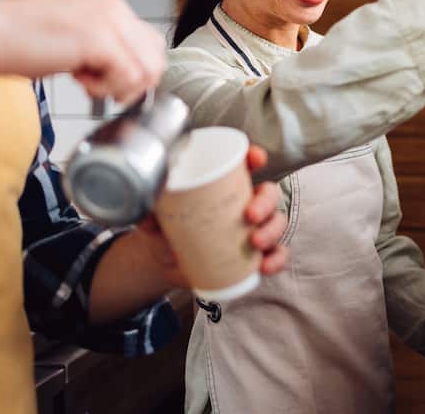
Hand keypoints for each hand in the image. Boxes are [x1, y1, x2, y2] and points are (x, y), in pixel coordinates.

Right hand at [0, 0, 163, 103]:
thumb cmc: (14, 38)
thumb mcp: (69, 40)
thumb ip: (99, 51)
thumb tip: (117, 75)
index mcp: (110, 8)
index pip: (150, 47)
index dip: (133, 74)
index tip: (106, 83)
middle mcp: (114, 10)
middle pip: (156, 59)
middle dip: (132, 83)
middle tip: (98, 86)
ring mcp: (108, 23)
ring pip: (148, 70)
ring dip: (119, 87)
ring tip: (86, 82)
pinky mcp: (97, 40)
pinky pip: (128, 77)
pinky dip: (106, 89)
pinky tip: (79, 81)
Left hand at [135, 144, 288, 287]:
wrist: (163, 263)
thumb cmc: (165, 228)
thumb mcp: (156, 216)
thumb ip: (150, 211)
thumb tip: (146, 211)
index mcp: (224, 185)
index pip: (246, 165)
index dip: (255, 157)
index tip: (256, 158)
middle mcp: (243, 203)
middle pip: (269, 193)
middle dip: (266, 201)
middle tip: (250, 214)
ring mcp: (252, 229)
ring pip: (277, 222)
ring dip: (272, 230)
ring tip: (255, 242)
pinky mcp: (254, 254)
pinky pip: (277, 254)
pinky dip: (276, 259)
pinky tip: (265, 266)